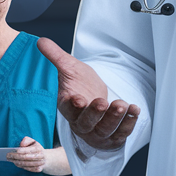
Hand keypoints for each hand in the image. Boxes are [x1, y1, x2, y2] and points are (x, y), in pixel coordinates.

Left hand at [7, 136, 46, 172]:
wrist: (47, 158)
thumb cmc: (37, 149)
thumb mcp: (33, 141)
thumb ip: (27, 140)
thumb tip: (21, 145)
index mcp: (38, 148)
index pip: (26, 150)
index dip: (17, 151)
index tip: (10, 151)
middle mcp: (40, 156)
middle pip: (25, 158)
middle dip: (15, 157)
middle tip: (7, 156)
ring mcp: (40, 163)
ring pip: (25, 164)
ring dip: (16, 162)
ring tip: (10, 160)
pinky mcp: (39, 169)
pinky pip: (28, 168)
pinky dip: (21, 166)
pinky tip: (16, 163)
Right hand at [38, 37, 139, 151]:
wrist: (94, 98)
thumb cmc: (79, 85)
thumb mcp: (69, 68)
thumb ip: (56, 56)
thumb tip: (41, 41)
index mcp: (68, 107)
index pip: (68, 110)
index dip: (73, 106)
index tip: (77, 99)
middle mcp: (81, 122)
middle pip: (85, 124)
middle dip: (94, 114)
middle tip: (103, 102)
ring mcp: (97, 131)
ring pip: (104, 131)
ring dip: (114, 120)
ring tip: (122, 105)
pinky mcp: (112, 135)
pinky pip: (120, 133)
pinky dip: (129, 123)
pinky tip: (134, 109)